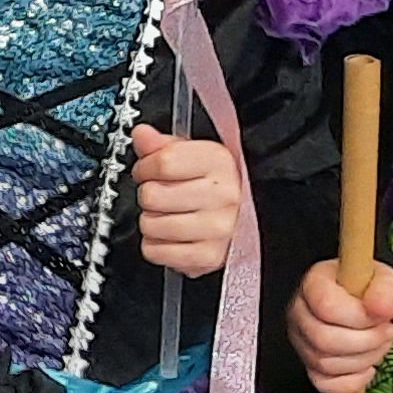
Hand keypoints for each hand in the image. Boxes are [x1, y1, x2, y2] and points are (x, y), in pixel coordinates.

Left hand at [130, 126, 240, 275]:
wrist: (250, 222)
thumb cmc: (222, 188)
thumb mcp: (198, 155)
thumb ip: (165, 145)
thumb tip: (142, 135)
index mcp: (219, 162)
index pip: (162, 162)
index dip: (145, 166)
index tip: (147, 170)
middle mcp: (222, 196)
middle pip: (152, 195)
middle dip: (149, 194)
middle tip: (162, 196)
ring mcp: (217, 229)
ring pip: (150, 225)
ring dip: (152, 221)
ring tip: (169, 216)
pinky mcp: (208, 257)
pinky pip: (156, 251)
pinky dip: (156, 246)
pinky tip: (171, 236)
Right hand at [289, 257, 392, 392]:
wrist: (363, 301)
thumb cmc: (369, 289)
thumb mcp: (384, 279)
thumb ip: (384, 289)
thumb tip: (380, 308)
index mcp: (313, 285)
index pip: (326, 307)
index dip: (359, 318)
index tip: (382, 316)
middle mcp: (299, 313)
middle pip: (324, 340)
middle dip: (366, 342)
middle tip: (387, 333)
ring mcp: (300, 342)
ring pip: (325, 364)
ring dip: (364, 360)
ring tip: (380, 345)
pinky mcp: (308, 365)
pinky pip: (324, 384)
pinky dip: (352, 382)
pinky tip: (366, 368)